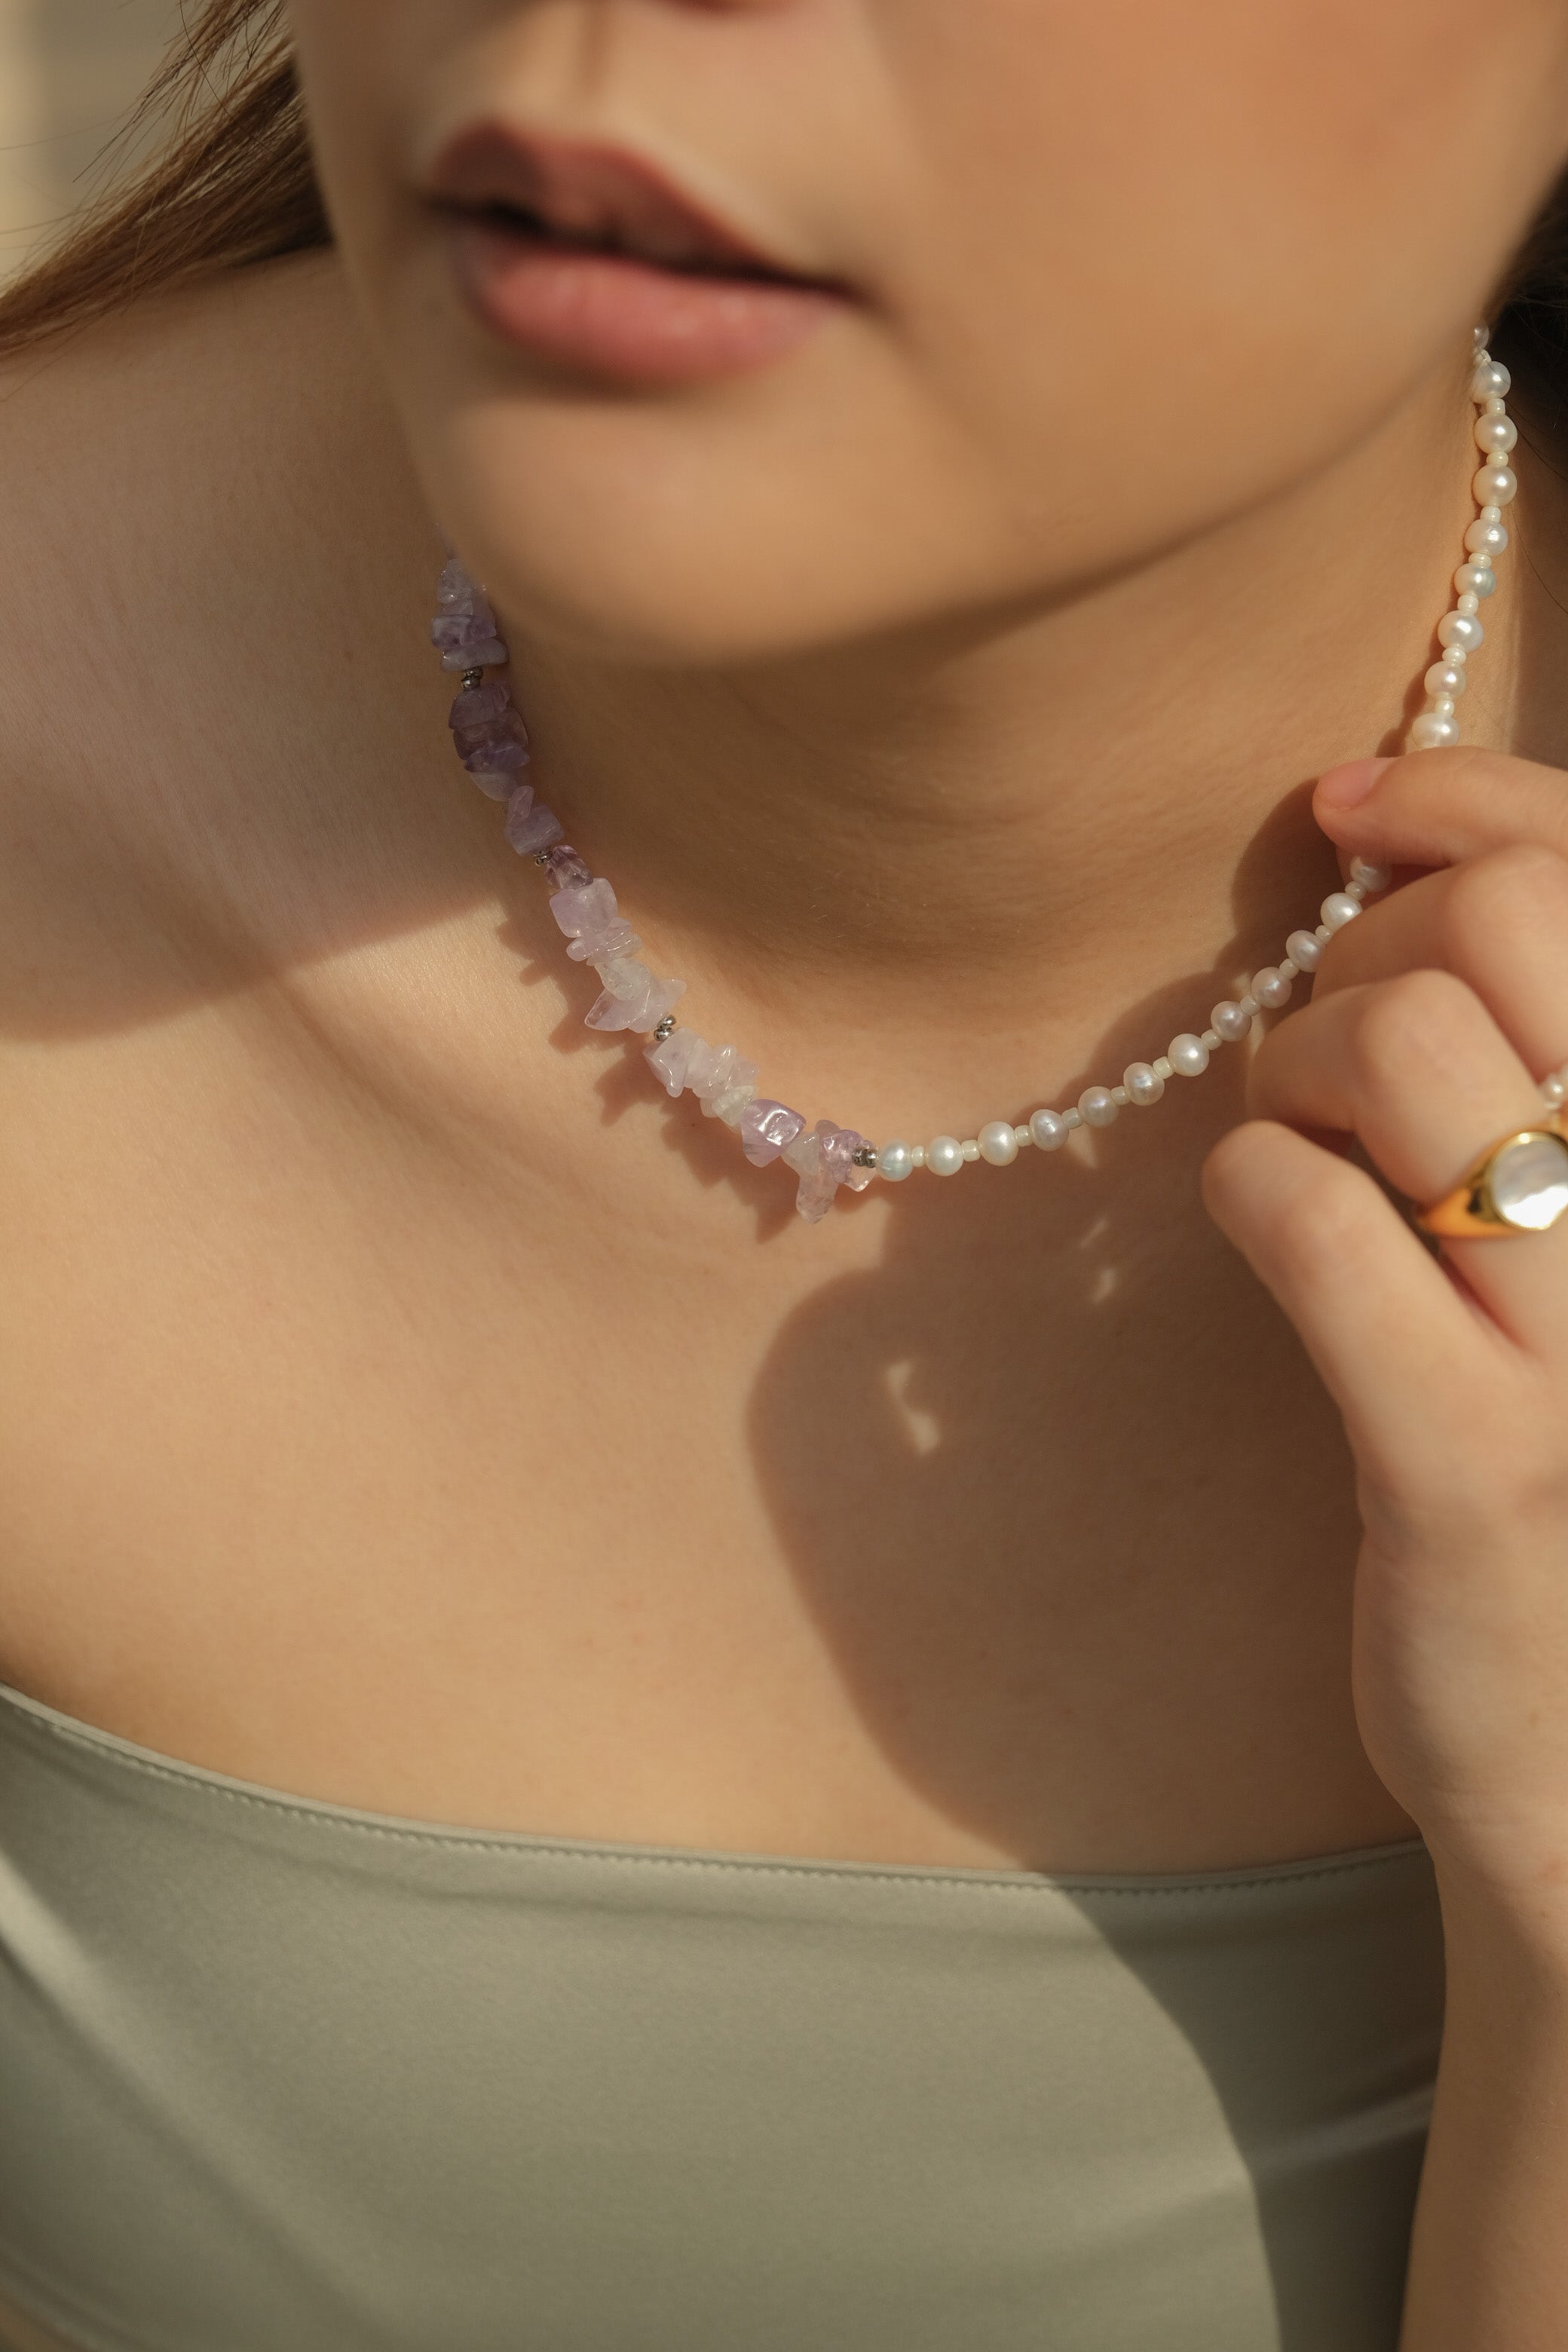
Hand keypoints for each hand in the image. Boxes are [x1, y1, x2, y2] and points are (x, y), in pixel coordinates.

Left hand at [1202, 746, 1567, 1927]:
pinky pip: (1305, 1218)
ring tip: (1301, 1154)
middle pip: (1494, 928)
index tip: (1347, 811)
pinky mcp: (1471, 1460)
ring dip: (1290, 1074)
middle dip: (1359, 957)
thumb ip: (1531, 1050)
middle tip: (1327, 1064)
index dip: (1453, 795)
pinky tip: (1270, 1238)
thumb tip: (1387, 847)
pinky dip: (1249, 1192)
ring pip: (1396, 1052)